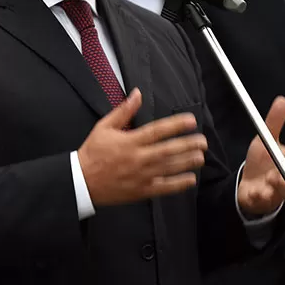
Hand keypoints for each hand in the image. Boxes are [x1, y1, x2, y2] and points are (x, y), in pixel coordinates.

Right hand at [75, 89, 209, 207]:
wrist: (82, 181)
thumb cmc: (93, 152)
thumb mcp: (104, 127)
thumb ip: (124, 111)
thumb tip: (137, 93)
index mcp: (130, 141)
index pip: (158, 130)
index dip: (176, 125)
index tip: (191, 120)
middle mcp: (138, 158)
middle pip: (169, 150)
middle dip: (188, 144)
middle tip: (203, 141)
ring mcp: (141, 176)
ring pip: (170, 168)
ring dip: (187, 162)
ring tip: (200, 156)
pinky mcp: (142, 190)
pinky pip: (164, 187)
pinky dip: (179, 184)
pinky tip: (190, 179)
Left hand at [236, 97, 284, 216]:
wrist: (248, 185)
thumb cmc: (262, 162)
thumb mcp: (265, 140)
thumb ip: (274, 123)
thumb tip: (282, 100)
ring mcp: (278, 192)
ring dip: (280, 185)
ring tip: (272, 178)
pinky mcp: (266, 201)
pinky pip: (267, 201)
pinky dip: (262, 197)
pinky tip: (258, 192)